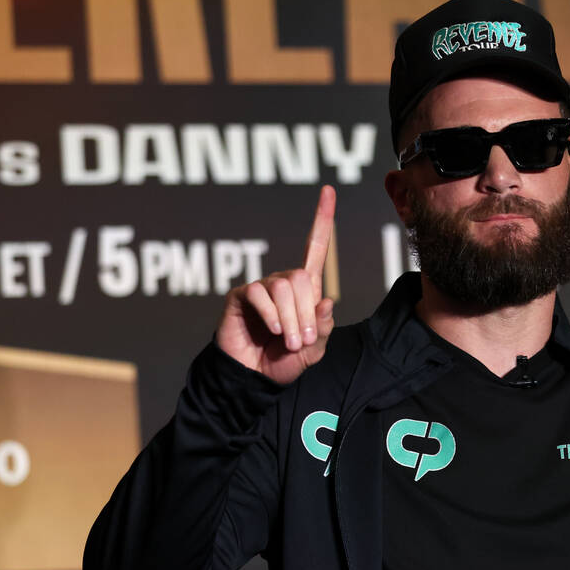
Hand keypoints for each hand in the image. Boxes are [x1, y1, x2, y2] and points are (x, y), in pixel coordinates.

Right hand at [215, 185, 336, 383]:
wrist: (253, 379)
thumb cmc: (283, 362)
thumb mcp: (313, 350)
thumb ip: (323, 328)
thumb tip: (327, 302)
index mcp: (305, 290)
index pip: (315, 248)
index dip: (322, 220)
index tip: (329, 191)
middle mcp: (283, 282)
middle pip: (300, 277)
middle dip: (306, 313)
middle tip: (302, 341)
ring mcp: (261, 288)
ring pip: (283, 287)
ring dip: (291, 319)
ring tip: (288, 342)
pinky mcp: (241, 296)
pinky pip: (259, 294)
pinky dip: (271, 315)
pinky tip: (273, 330)